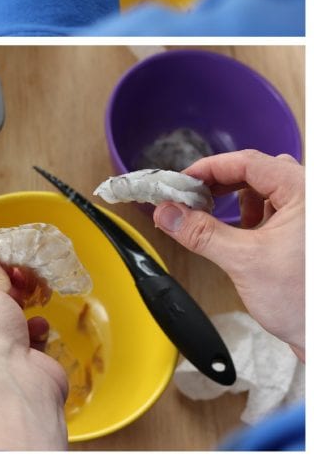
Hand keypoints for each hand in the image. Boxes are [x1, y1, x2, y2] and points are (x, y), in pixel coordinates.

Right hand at [154, 150, 304, 360]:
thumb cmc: (306, 303)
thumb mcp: (244, 261)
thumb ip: (201, 233)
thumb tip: (167, 212)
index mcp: (304, 194)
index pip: (248, 162)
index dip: (209, 168)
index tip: (181, 182)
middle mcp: (309, 200)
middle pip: (256, 171)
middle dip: (220, 183)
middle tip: (191, 196)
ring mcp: (307, 217)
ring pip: (265, 189)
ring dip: (235, 198)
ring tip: (213, 213)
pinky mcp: (304, 234)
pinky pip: (274, 208)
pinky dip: (250, 214)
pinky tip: (238, 231)